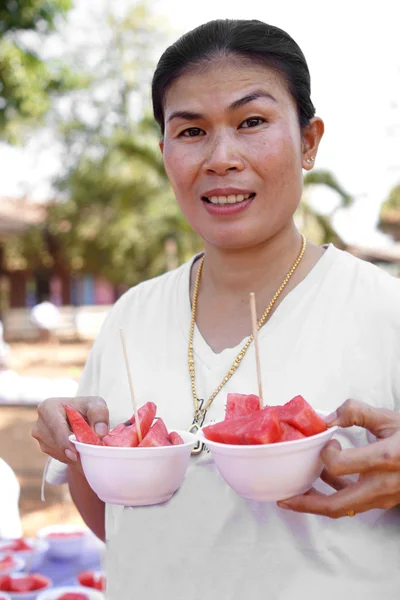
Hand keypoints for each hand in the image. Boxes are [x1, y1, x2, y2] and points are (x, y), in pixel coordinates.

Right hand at [32, 396, 108, 465]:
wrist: (82, 418)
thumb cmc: (88, 408)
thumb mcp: (96, 405)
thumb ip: (100, 414)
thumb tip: (100, 432)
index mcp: (48, 406)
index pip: (55, 426)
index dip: (65, 441)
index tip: (75, 453)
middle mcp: (40, 422)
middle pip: (54, 442)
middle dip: (72, 450)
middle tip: (87, 454)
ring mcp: (40, 436)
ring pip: (57, 452)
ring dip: (72, 454)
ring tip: (86, 447)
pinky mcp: (45, 447)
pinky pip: (58, 457)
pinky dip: (70, 457)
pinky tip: (79, 449)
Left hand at [277, 399, 399, 517]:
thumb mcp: (389, 418)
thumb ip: (357, 412)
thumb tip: (328, 416)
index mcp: (384, 458)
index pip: (342, 465)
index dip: (327, 454)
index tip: (327, 442)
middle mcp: (383, 483)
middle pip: (338, 505)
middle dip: (307, 504)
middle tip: (285, 498)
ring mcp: (385, 497)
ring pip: (345, 509)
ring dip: (319, 502)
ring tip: (297, 493)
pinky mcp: (384, 500)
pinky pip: (355, 503)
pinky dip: (337, 495)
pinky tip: (325, 481)